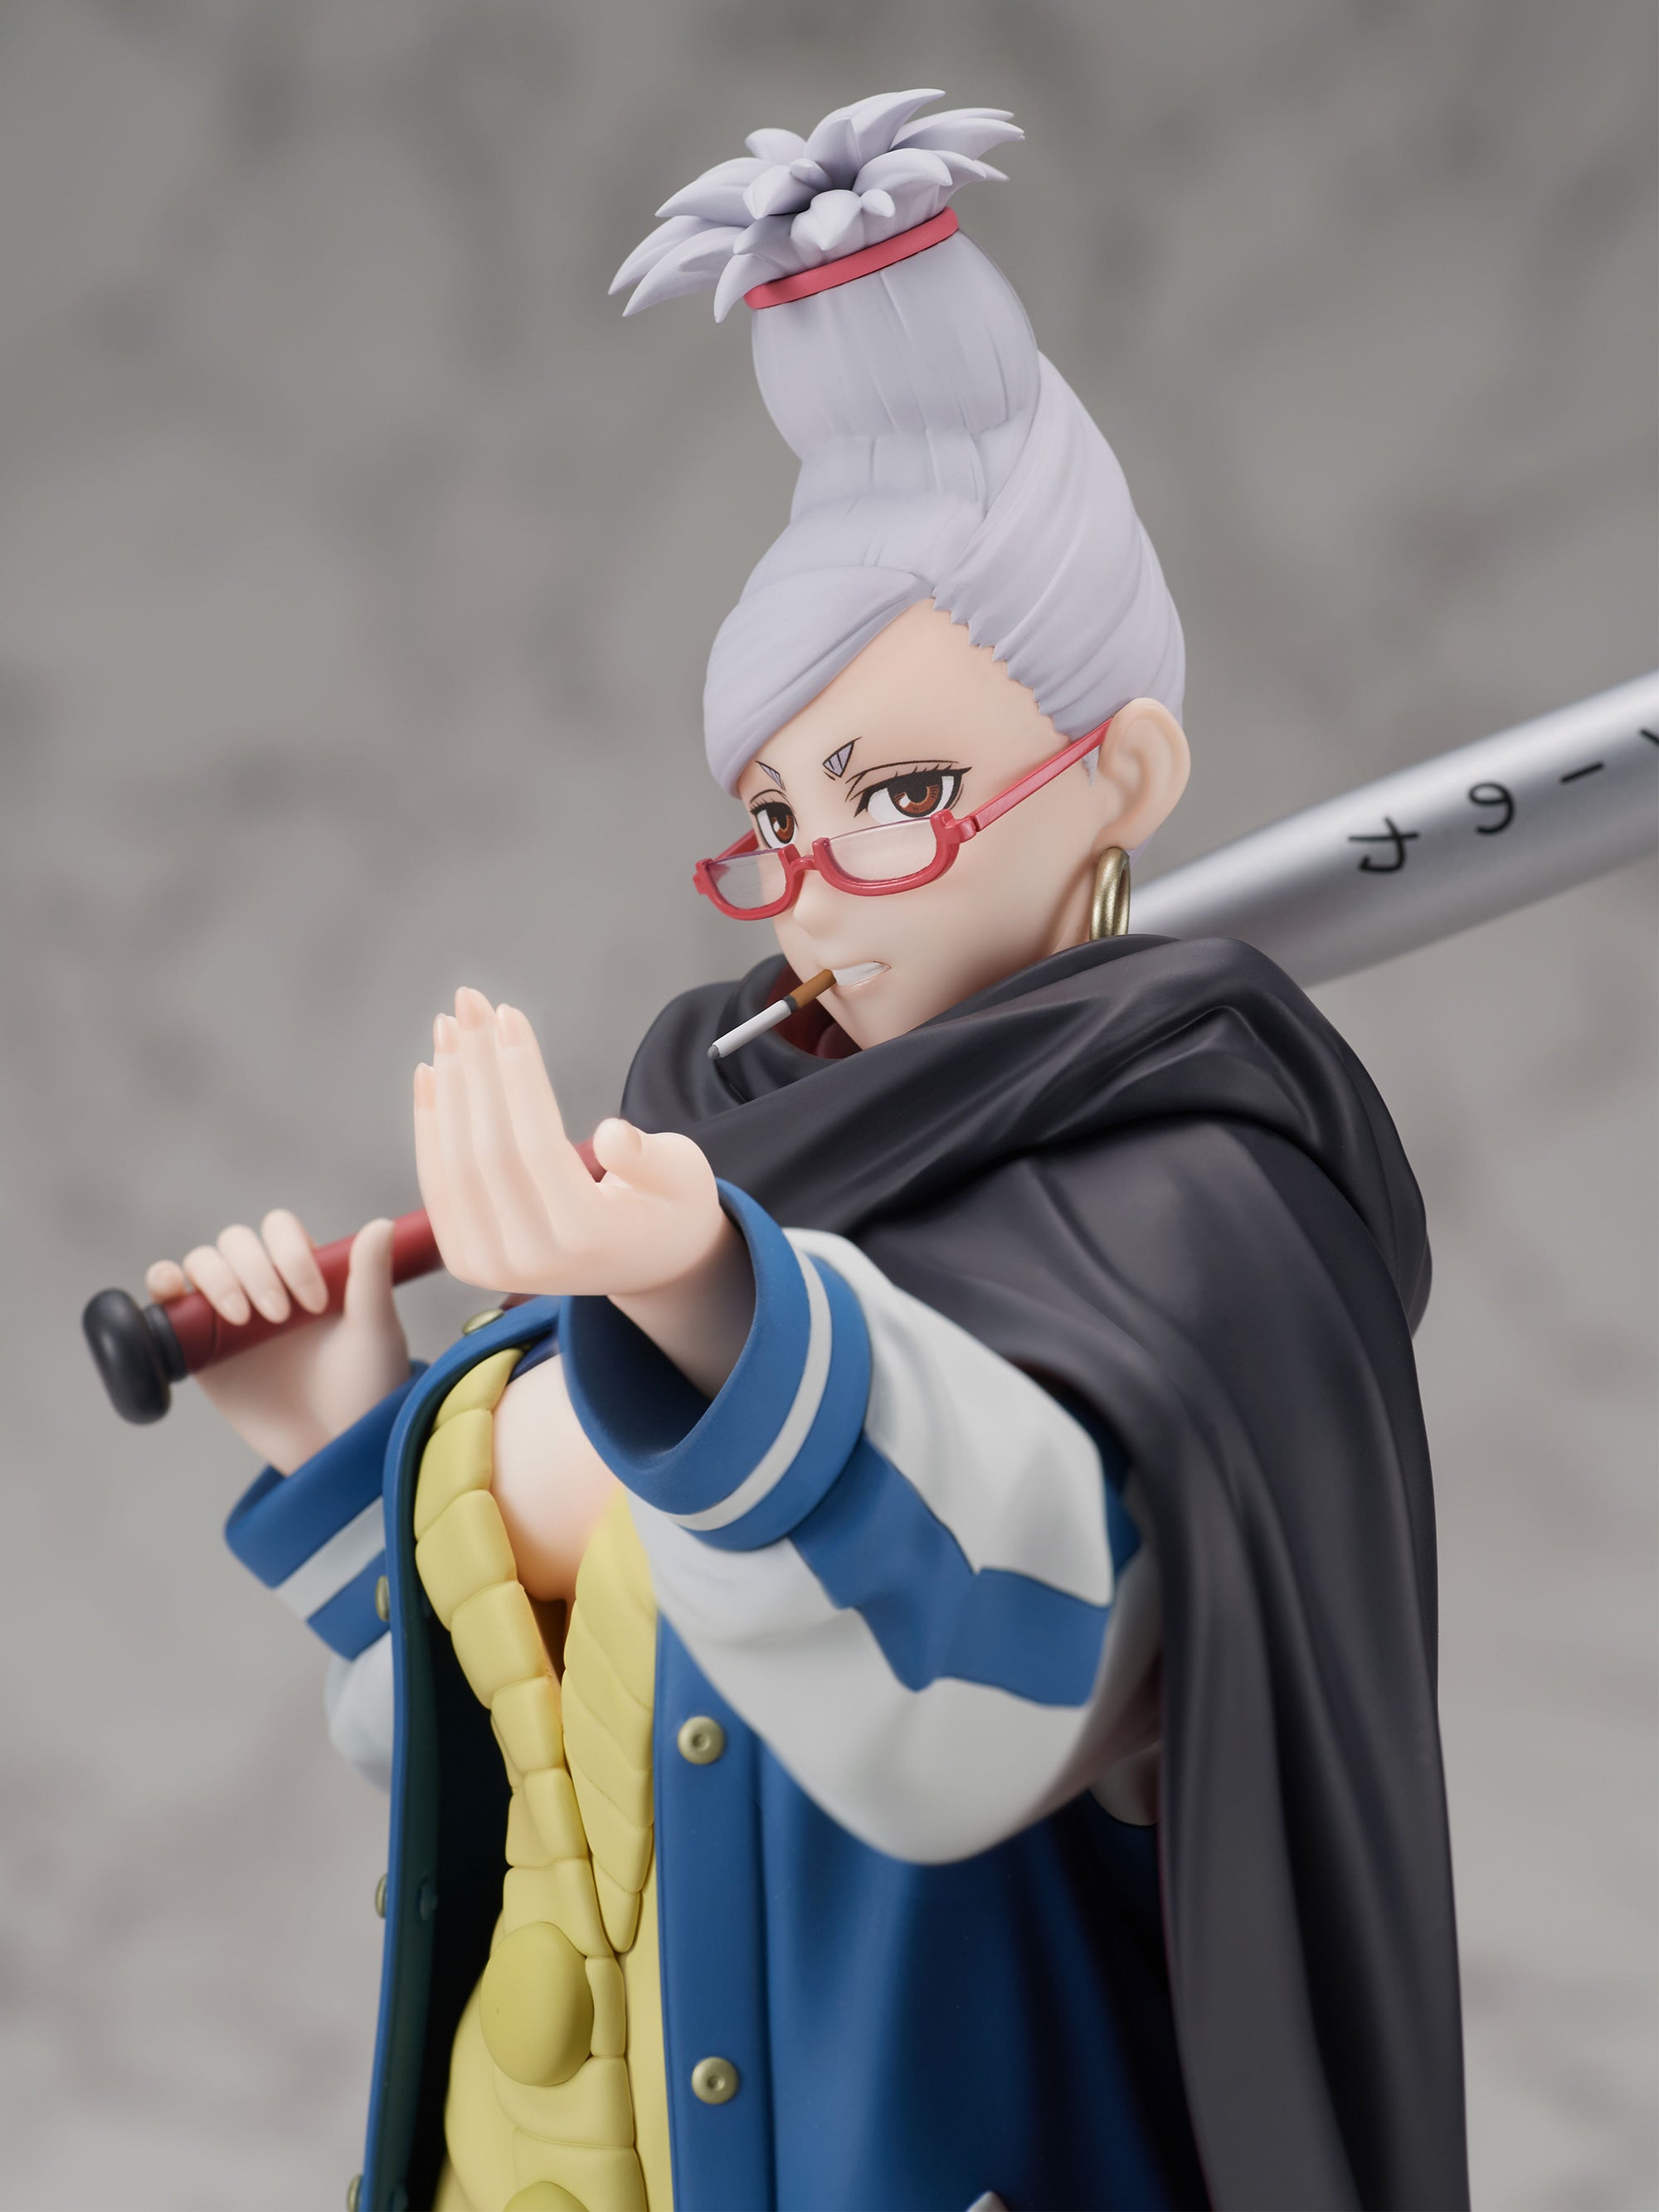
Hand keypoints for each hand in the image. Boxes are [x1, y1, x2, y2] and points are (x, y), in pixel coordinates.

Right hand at [145, 1212, 409, 1473]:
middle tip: (278, 1317)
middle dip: (253, 1270)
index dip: (289, 1253)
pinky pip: (168, 1303)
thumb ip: (371, 1275)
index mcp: (305, 1272)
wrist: (336, 1446)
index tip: (315, 1301)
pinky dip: (162, 1282)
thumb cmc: (366, 1387)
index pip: (279, 1229)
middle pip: (235, 1242)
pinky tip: (171, 1286)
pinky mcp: (199, 1350)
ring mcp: (227, 1315)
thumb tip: (381, 1224)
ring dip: (215, 1278)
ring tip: (240, 1319)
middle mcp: (263, 1285)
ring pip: (202, 1263)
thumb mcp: (374, 1329)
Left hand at [415, 988, 751, 1393]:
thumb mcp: (687, 1177)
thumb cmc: (670, 1206)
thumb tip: (612, 1136)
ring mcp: (492, 1268)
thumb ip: (652, 1159)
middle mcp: (532, 1262)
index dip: (518, 1076)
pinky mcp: (468, 1261)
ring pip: (454, 1167)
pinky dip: (431, 1128)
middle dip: (475, 1068)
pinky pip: (439, 1186)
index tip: (511, 1014)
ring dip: (447, 1090)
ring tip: (448, 1027)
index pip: (537, 1146)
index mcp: (588, 1239)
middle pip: (487, 1153)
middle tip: (468, 1003)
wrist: (648, 1266)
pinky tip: (430, 1074)